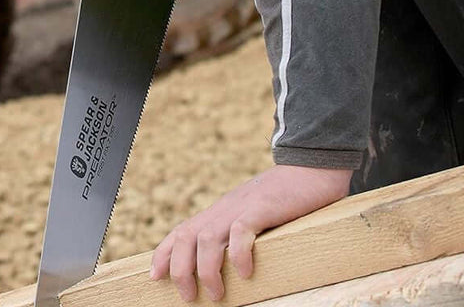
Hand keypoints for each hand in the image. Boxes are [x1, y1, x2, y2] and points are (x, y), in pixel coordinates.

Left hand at [150, 164, 352, 301]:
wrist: (309, 169)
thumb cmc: (283, 199)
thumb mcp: (251, 214)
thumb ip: (236, 231)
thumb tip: (228, 264)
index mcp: (219, 212)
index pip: (182, 230)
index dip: (164, 253)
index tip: (154, 276)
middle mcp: (223, 210)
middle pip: (186, 235)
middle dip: (180, 268)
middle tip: (188, 297)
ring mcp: (240, 208)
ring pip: (207, 238)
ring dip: (206, 270)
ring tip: (216, 294)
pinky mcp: (262, 208)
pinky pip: (241, 230)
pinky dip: (238, 253)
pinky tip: (244, 272)